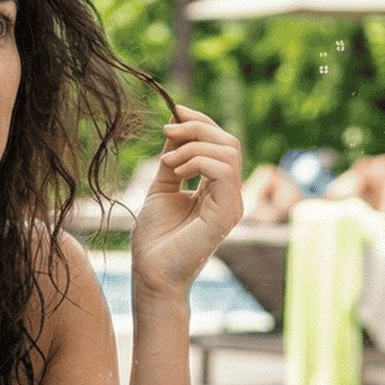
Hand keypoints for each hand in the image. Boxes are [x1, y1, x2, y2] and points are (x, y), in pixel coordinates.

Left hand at [130, 106, 244, 301]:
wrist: (151, 273)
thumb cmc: (155, 238)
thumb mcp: (162, 187)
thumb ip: (173, 159)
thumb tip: (176, 124)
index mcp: (218, 189)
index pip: (222, 143)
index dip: (200, 122)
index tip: (174, 110)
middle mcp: (231, 195)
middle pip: (229, 142)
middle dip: (197, 127)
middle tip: (167, 130)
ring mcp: (232, 205)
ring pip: (228, 151)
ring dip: (193, 146)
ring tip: (167, 161)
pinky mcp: (226, 214)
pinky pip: (221, 170)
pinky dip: (195, 161)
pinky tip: (175, 172)